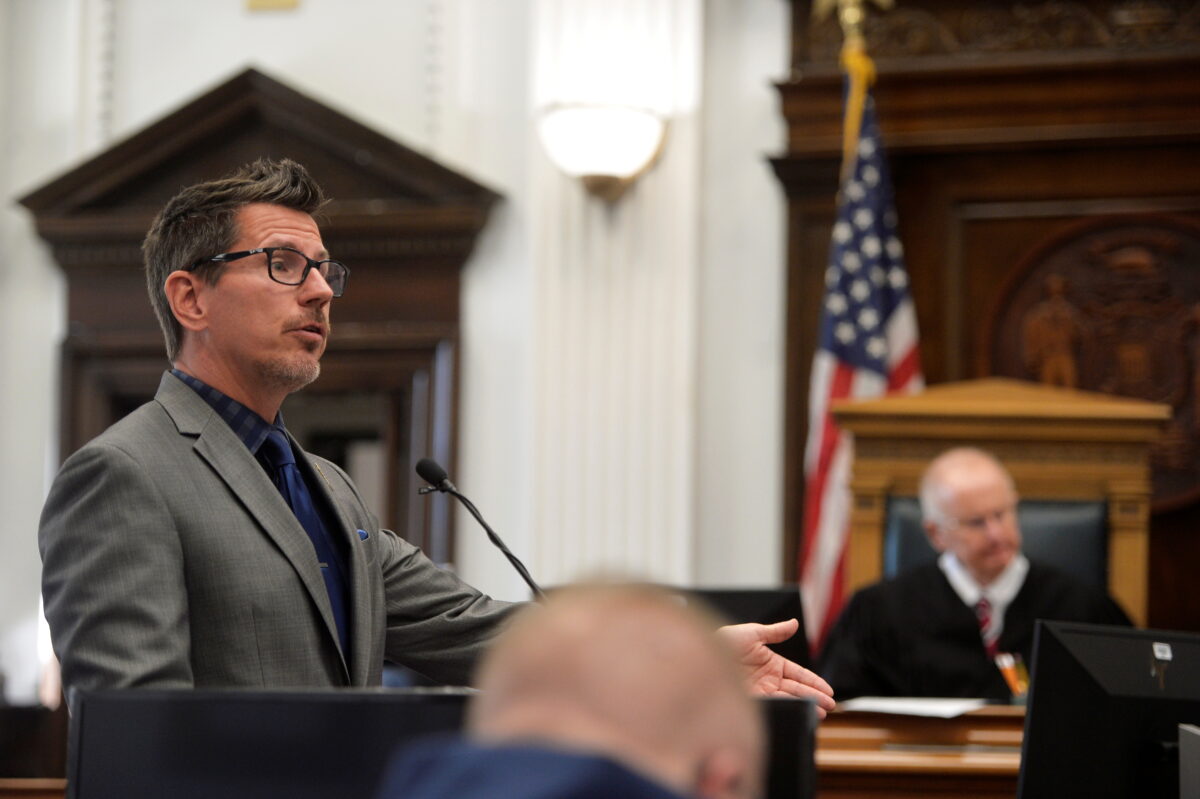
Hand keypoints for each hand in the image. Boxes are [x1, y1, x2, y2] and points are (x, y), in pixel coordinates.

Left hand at [717, 619, 835, 717]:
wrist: (700, 656)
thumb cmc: (723, 641)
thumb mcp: (751, 633)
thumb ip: (774, 632)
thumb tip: (794, 623)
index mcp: (771, 663)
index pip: (798, 674)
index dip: (814, 682)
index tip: (829, 691)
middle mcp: (768, 680)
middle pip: (797, 690)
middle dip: (814, 697)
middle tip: (830, 706)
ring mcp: (760, 692)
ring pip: (788, 700)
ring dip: (805, 706)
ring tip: (820, 713)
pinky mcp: (751, 702)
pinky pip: (773, 706)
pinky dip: (787, 710)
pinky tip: (798, 713)